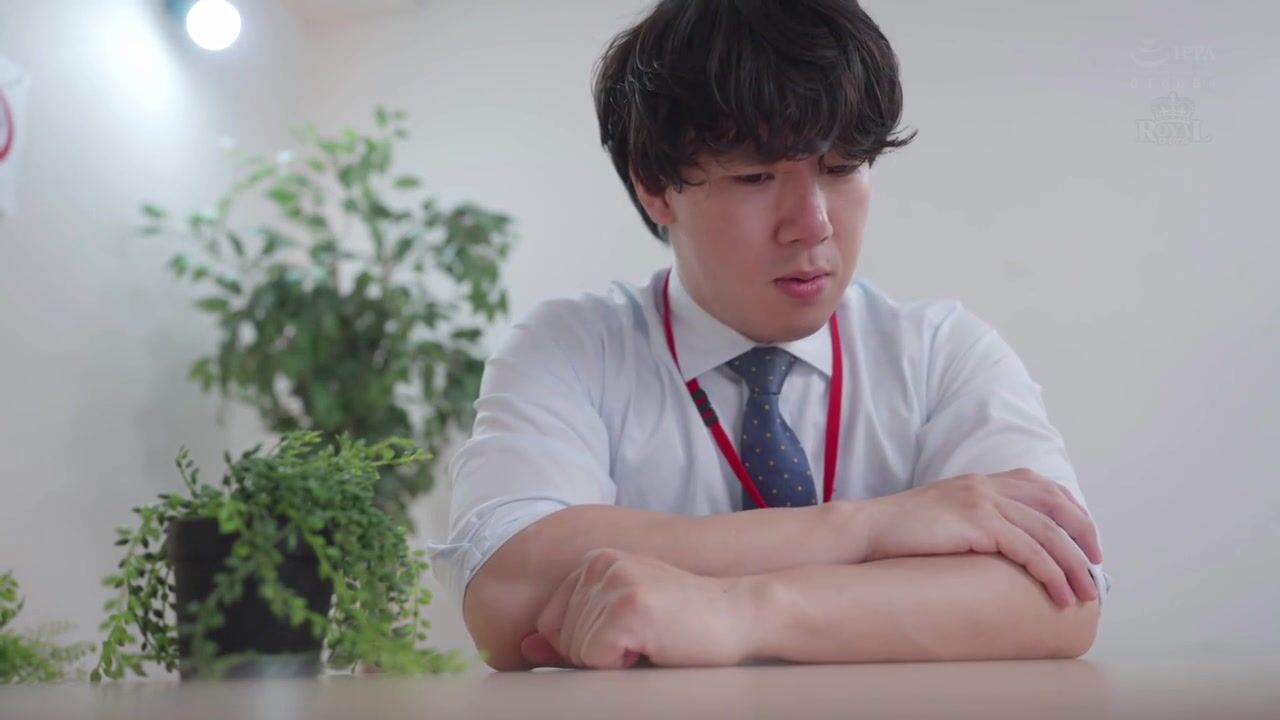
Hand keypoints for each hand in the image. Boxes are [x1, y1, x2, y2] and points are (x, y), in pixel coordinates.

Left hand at [520, 548, 753, 668]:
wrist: (740, 614)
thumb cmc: (684, 623)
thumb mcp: (621, 620)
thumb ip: (573, 632)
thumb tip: (523, 647)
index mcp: (595, 560)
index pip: (550, 622)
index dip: (586, 645)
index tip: (628, 635)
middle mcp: (600, 564)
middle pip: (561, 638)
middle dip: (599, 655)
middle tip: (646, 638)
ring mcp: (614, 583)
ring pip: (577, 652)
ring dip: (614, 661)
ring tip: (652, 640)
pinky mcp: (629, 608)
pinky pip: (596, 659)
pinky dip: (623, 666)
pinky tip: (654, 646)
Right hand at [860, 468, 1103, 606]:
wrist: (867, 530)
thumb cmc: (900, 533)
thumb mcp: (945, 515)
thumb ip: (974, 519)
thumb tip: (1003, 548)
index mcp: (982, 481)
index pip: (1043, 487)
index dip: (1073, 512)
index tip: (1086, 541)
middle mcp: (987, 485)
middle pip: (1056, 505)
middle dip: (1084, 536)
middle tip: (1096, 568)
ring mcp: (983, 501)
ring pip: (1048, 531)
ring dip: (1073, 565)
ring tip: (1084, 593)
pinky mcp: (977, 522)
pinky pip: (1028, 548)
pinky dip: (1049, 572)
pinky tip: (1057, 592)